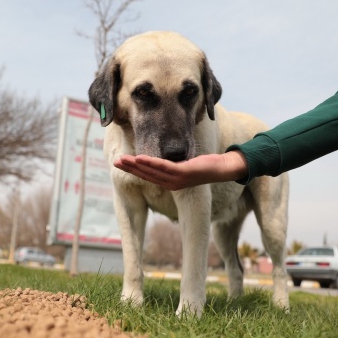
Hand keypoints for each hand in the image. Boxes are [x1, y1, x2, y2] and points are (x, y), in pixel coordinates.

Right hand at [113, 151, 248, 190]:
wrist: (222, 169)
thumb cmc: (203, 165)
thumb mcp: (184, 163)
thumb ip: (171, 161)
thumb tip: (161, 154)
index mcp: (169, 181)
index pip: (147, 175)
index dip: (132, 170)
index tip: (119, 163)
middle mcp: (171, 183)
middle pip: (145, 175)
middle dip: (129, 169)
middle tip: (115, 162)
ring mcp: (176, 180)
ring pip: (152, 172)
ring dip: (136, 166)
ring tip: (123, 160)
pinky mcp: (183, 173)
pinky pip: (164, 168)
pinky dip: (151, 163)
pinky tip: (141, 158)